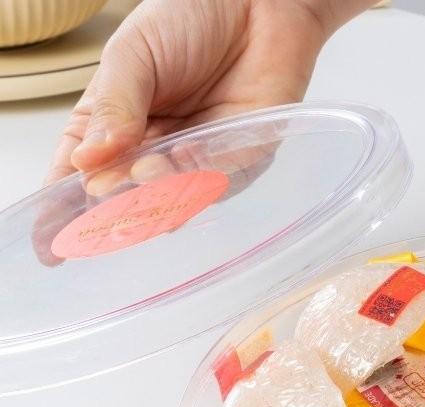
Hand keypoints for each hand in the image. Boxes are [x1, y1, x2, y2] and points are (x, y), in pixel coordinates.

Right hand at [45, 0, 373, 184]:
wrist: (257, 1)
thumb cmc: (189, 18)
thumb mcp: (133, 56)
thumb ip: (113, 108)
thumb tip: (85, 163)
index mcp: (114, 128)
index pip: (83, 179)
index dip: (65, 214)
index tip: (49, 246)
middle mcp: (154, 153)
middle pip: (128, 200)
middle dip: (115, 206)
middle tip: (105, 201)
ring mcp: (198, 161)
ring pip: (174, 200)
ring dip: (156, 195)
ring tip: (142, 174)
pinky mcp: (242, 161)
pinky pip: (220, 182)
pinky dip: (198, 179)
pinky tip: (178, 164)